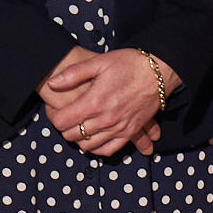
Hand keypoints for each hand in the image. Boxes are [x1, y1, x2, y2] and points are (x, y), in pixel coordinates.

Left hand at [41, 47, 179, 156]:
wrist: (160, 70)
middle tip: (65, 115)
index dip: (52, 115)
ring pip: (87, 145)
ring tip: (78, 125)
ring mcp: (119, 127)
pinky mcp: (130, 131)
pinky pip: (108, 150)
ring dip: (79, 138)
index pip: (61, 122)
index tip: (54, 108)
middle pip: (71, 135)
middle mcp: (105, 119)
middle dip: (64, 127)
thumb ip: (73, 73)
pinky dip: (97, 148)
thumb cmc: (130, 64)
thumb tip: (52, 83)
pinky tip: (93, 140)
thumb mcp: (99, 62)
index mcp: (94, 102)